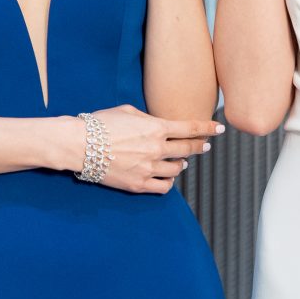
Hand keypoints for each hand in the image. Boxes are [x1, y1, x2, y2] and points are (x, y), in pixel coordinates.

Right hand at [82, 104, 224, 194]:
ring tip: (179, 161)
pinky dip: (169, 182)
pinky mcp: (139, 184)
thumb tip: (157, 125)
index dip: (207, 128)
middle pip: (188, 149)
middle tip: (205, 146)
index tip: (219, 128)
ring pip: (177, 169)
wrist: (80, 145)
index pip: (190, 128)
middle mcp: (156, 149)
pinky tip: (167, 177)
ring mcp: (148, 168)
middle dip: (199, 146)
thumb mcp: (127, 111)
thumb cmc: (100, 124)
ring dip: (181, 164)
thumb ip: (148, 119)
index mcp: (155, 128)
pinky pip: (164, 187)